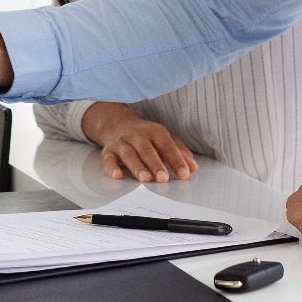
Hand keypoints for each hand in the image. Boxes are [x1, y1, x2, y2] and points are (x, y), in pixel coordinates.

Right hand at [81, 102, 197, 182]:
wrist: (117, 123)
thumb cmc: (145, 136)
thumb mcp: (164, 139)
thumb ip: (179, 152)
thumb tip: (193, 167)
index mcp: (154, 131)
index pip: (167, 145)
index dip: (176, 159)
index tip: (184, 173)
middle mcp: (137, 135)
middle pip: (147, 150)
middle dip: (155, 164)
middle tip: (163, 177)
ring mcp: (122, 142)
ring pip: (129, 154)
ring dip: (137, 167)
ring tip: (146, 178)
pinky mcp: (109, 151)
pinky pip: (108, 158)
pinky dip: (111, 167)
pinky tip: (117, 175)